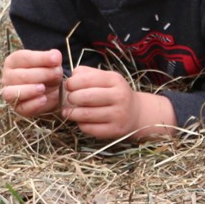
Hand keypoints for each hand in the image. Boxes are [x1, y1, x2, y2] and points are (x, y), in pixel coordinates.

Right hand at [0, 49, 63, 117]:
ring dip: (28, 90)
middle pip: (19, 76)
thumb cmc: (49, 73)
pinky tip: (44, 99)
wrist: (54, 91)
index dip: (40, 58)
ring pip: (11, 93)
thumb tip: (55, 55)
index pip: (22, 58)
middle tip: (57, 73)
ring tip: (43, 88)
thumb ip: (52, 59)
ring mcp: (10, 93)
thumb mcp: (52, 64)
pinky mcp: (18, 108)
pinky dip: (33, 104)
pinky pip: (21, 107)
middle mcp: (7, 77)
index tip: (56, 59)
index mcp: (14, 61)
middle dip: (41, 74)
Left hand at [61, 66, 177, 140]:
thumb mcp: (105, 78)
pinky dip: (80, 124)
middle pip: (85, 97)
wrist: (135, 112)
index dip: (71, 83)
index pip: (86, 79)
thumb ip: (86, 74)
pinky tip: (81, 120)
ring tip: (69, 111)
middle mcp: (120, 96)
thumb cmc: (113, 93)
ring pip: (85, 114)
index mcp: (115, 80)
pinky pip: (89, 128)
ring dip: (72, 113)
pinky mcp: (115, 130)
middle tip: (70, 99)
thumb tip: (69, 80)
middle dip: (71, 98)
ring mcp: (119, 114)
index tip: (69, 86)